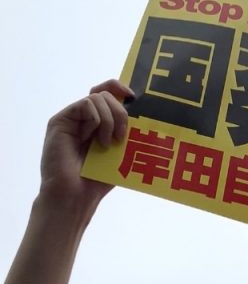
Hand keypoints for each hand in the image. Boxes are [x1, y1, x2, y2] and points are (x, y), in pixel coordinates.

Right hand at [38, 79, 132, 214]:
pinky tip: (93, 140)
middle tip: (123, 136)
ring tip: (108, 143)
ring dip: (110, 120)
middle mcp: (84, 117)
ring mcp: (71, 118)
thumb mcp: (122, 152)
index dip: (121, 88)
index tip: (134, 98)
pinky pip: (86, 105)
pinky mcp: (60, 121)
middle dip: (121, 111)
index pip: (108, 92)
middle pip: (106, 92)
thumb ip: (129, 133)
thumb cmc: (99, 178)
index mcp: (99, 122)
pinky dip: (97, 121)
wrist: (76, 195)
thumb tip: (151, 119)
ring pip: (98, 97)